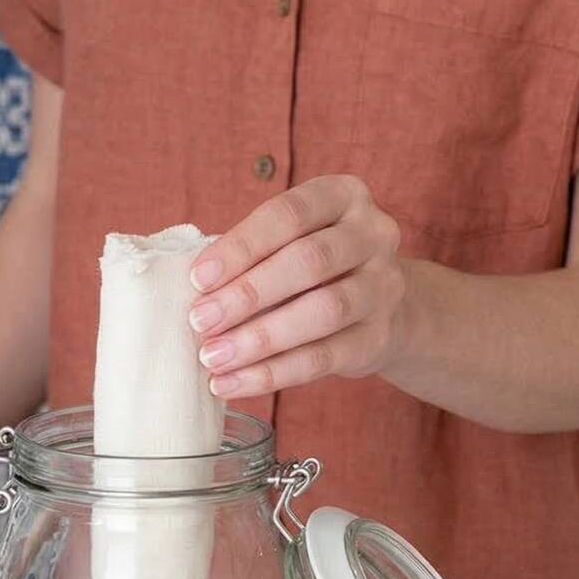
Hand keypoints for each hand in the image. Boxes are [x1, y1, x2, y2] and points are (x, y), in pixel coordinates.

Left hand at [188, 176, 405, 396]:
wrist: (382, 306)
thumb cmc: (314, 267)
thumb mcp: (291, 242)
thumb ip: (251, 255)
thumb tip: (194, 292)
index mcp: (343, 196)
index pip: (289, 215)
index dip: (241, 247)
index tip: (198, 278)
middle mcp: (374, 234)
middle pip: (308, 262)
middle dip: (247, 293)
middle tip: (201, 320)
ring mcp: (384, 286)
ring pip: (322, 312)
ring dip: (259, 338)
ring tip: (214, 356)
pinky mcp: (380, 336)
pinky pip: (323, 358)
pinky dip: (272, 373)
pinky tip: (233, 383)